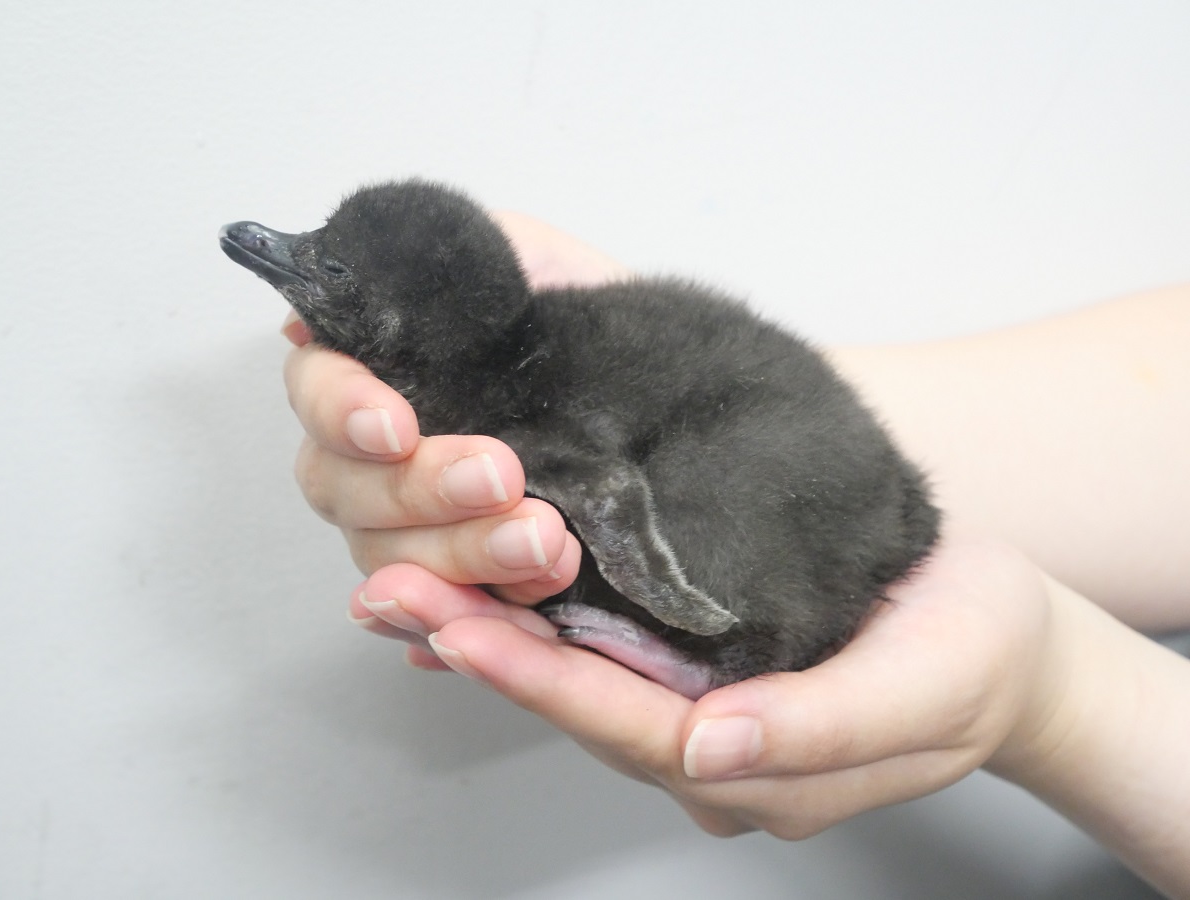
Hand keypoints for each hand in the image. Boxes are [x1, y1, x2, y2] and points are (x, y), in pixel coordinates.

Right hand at [282, 208, 630, 666]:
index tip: (397, 426)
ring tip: (546, 546)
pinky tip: (492, 625)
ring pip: (394, 564)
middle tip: (504, 477)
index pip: (319, 391)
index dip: (344, 413)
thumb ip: (461, 260)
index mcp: (376, 373)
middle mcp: (375, 459)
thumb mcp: (531, 263)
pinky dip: (462, 627)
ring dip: (461, 561)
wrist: (665, 391)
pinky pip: (441, 622)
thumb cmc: (589, 325)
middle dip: (424, 491)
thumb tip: (375, 269)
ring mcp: (412, 532)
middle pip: (349, 491)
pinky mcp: (465, 587)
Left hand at [354, 536, 1065, 836]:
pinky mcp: (697, 658)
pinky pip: (600, 644)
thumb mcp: (926, 690)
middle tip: (392, 596)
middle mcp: (710, 746)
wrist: (999, 630)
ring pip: (576, 674)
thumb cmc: (977, 656)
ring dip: (490, 627)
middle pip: (578, 704)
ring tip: (406, 581)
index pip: (629, 729)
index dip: (541, 684)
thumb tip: (713, 749)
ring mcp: (699, 706)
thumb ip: (820, 730)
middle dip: (480, 650)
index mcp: (759, 769)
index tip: (459, 632)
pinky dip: (535, 612)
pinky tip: (480, 576)